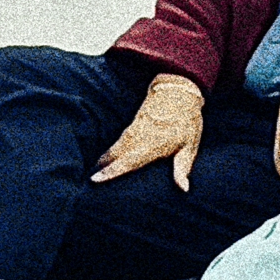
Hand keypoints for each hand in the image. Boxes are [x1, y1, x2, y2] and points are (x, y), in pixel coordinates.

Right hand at [92, 73, 206, 184]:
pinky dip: (111, 150)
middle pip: (116, 155)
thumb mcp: (189, 146)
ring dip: (104, 159)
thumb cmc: (187, 121)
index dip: (111, 171)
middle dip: (102, 168)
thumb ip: (182, 168)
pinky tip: (106, 157)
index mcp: (152, 145)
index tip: (95, 179)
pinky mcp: (133, 125)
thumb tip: (184, 189)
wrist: (178, 90)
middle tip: (90, 182)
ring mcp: (134, 130)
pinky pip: (118, 140)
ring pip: (115, 148)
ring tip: (94, 172)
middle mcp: (139, 138)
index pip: (128, 162)